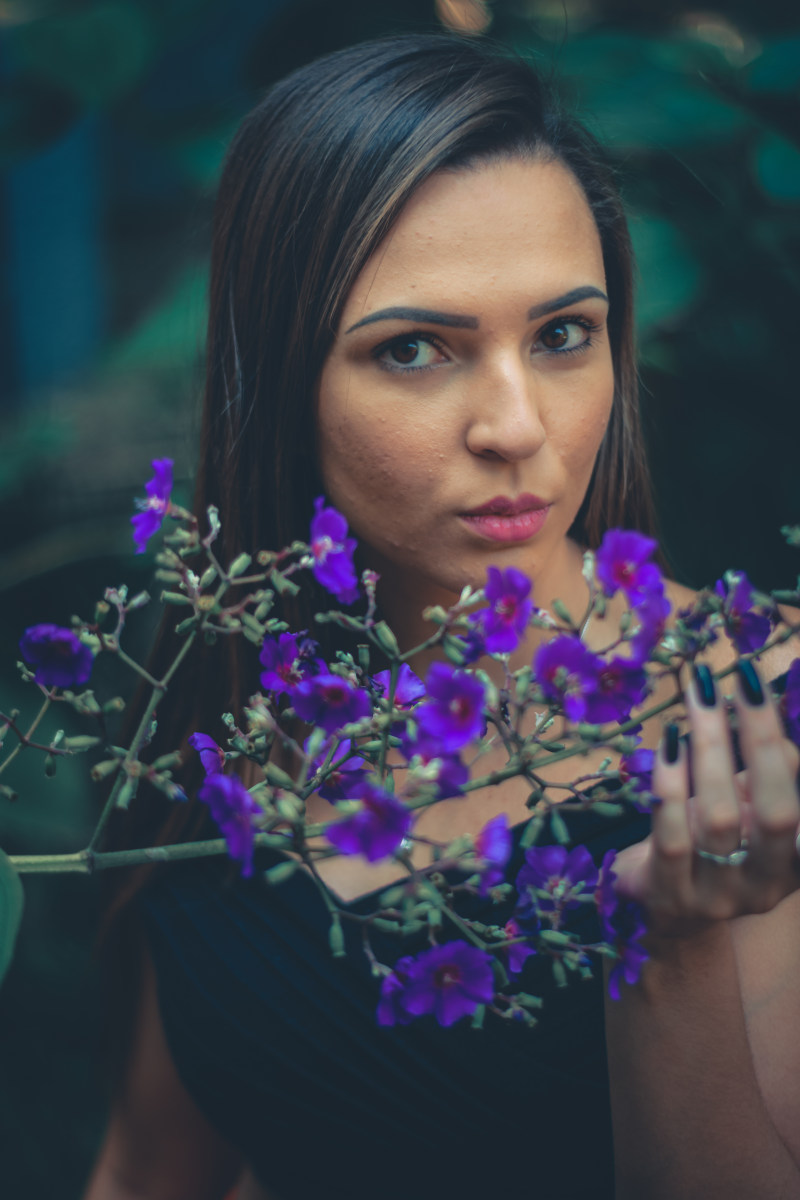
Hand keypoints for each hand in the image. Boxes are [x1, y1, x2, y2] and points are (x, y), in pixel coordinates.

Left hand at [612, 662, 799, 935]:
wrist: (666, 905)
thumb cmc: (717, 841)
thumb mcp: (752, 805)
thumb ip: (772, 768)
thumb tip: (766, 710)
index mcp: (796, 860)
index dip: (786, 751)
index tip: (761, 688)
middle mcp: (769, 884)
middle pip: (776, 813)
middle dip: (760, 742)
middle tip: (736, 684)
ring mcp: (720, 896)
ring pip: (720, 820)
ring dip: (710, 751)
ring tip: (699, 700)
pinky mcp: (672, 896)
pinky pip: (673, 837)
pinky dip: (670, 785)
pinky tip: (668, 744)